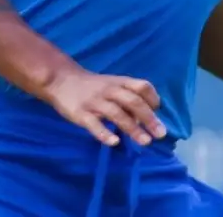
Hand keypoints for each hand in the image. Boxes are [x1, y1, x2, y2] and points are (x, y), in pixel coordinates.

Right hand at [41, 69, 167, 146]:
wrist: (61, 80)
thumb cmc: (93, 86)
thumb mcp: (112, 85)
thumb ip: (128, 98)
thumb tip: (144, 119)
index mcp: (119, 82)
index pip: (141, 86)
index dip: (152, 98)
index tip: (157, 111)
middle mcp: (109, 90)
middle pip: (133, 101)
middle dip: (148, 118)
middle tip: (160, 134)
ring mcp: (95, 102)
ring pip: (116, 114)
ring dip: (132, 128)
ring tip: (145, 142)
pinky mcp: (81, 114)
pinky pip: (94, 124)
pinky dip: (105, 133)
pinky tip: (115, 142)